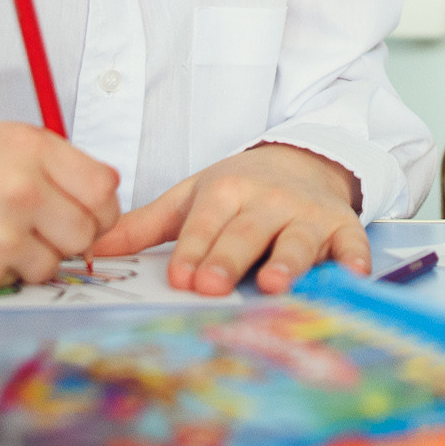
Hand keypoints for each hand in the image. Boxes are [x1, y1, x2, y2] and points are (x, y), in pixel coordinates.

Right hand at [0, 121, 121, 293]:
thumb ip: (46, 161)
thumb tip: (101, 191)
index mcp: (28, 146)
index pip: (104, 186)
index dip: (99, 207)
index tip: (83, 214)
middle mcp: (22, 185)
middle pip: (90, 229)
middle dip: (72, 237)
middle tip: (39, 233)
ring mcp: (3, 229)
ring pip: (58, 261)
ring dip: (37, 259)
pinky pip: (22, 282)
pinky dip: (6, 275)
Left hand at [89, 144, 368, 295]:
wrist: (303, 159)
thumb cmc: (239, 190)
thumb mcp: (191, 197)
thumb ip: (144, 226)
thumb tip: (91, 250)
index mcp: (226, 191)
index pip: (206, 224)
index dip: (194, 251)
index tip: (180, 278)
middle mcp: (268, 201)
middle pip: (247, 233)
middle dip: (229, 258)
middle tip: (212, 286)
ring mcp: (308, 215)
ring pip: (297, 240)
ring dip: (288, 261)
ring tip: (274, 284)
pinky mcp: (343, 227)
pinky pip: (351, 244)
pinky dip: (354, 259)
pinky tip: (352, 276)